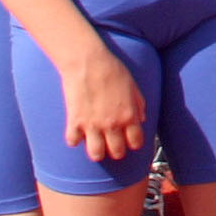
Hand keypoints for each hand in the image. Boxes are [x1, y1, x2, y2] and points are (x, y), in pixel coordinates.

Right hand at [57, 43, 148, 161]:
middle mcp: (112, 124)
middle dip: (116, 150)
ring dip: (97, 151)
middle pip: (117, 152)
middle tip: (112, 143)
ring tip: (96, 143)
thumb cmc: (112, 70)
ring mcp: (92, 125)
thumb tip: (142, 120)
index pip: (136, 142)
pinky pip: (73, 142)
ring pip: (96, 154)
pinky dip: (74, 139)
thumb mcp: (133, 86)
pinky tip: (77, 131)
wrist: (88, 61)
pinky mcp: (74, 122)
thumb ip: (139, 105)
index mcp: (129, 116)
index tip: (129, 141)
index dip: (133, 143)